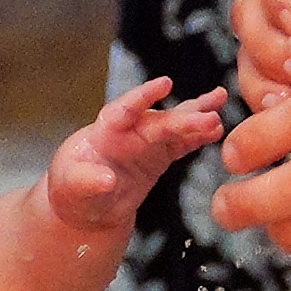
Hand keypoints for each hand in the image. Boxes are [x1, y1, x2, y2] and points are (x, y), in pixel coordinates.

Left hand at [46, 77, 226, 229]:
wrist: (88, 206)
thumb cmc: (72, 190)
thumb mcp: (71, 186)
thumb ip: (86, 181)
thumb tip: (106, 179)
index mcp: (105, 131)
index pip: (125, 109)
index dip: (144, 96)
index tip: (164, 84)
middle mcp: (130, 131)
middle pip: (160, 121)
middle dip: (184, 118)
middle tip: (209, 117)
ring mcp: (147, 142)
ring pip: (176, 127)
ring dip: (197, 120)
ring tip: (219, 113)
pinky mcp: (160, 156)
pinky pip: (183, 144)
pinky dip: (199, 138)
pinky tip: (217, 131)